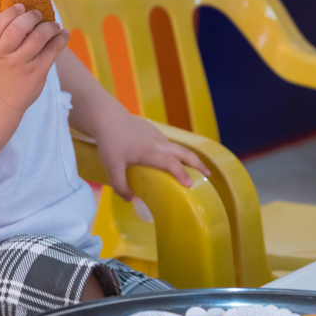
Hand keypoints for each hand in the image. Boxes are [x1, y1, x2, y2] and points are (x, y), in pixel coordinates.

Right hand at [0, 5, 67, 114]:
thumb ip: (0, 35)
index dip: (10, 12)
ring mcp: (22, 65)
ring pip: (38, 37)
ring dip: (50, 26)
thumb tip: (22, 10)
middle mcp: (5, 56)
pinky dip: (61, 39)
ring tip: (53, 25)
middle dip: (31, 16)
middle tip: (38, 15)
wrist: (0, 100)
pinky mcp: (37, 72)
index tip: (21, 7)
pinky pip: (52, 50)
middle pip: (18, 29)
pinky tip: (63, 34)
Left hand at [95, 111, 209, 200]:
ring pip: (178, 147)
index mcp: (151, 152)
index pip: (172, 164)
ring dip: (189, 158)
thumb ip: (120, 185)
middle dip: (198, 164)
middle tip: (208, 175)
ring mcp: (158, 136)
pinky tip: (173, 160)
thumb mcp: (111, 167)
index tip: (191, 184)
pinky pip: (169, 144)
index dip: (182, 174)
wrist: (107, 117)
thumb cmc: (110, 142)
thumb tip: (131, 199)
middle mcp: (159, 143)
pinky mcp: (154, 132)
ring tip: (195, 171)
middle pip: (184, 153)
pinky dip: (177, 153)